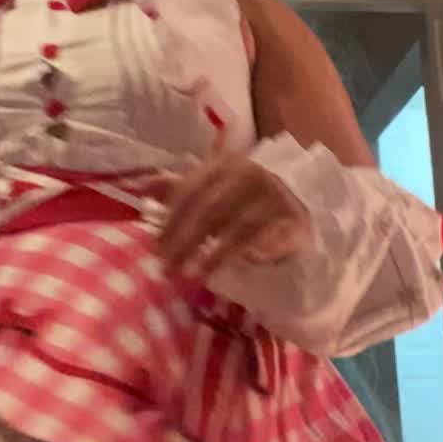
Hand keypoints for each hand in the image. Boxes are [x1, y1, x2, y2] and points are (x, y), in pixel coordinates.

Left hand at [151, 152, 311, 278]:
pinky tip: (238, 268)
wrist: (300, 197)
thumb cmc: (246, 195)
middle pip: (210, 212)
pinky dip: (253, 256)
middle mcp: (250, 176)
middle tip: (167, 268)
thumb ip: (181, 189)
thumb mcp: (214, 187)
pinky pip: (269, 243)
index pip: (191, 193)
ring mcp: (274, 198)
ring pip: (238, 230)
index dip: (171, 222)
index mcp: (225, 165)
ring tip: (193, 275)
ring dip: (212, 256)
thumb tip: (142, 186)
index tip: (156, 247)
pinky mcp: (295, 221)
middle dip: (185, 242)